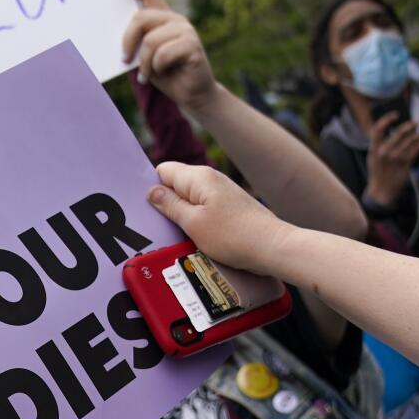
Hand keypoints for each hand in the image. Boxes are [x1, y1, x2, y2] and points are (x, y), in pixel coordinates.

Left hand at [118, 0, 219, 110]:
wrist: (192, 95)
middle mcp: (175, 20)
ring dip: (144, 64)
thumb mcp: (146, 58)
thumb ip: (138, 44)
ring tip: (147, 75)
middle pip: (140, 19)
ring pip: (150, 41)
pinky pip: (162, 54)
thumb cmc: (167, 76)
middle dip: (128, 41)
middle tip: (124, 59)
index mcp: (163, 20)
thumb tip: (120, 41)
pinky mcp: (192, 44)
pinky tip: (163, 74)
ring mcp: (186, 30)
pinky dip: (157, 69)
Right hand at [145, 162, 295, 274]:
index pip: (163, 171)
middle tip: (158, 226)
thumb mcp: (193, 223)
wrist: (273, 246)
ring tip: (179, 234)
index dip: (151, 188)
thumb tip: (151, 191)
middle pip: (176, 184)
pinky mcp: (230, 205)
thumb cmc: (234, 236)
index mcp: (198, 177)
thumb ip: (170, 205)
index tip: (145, 209)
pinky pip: (203, 207)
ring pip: (189, 197)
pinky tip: (197, 235)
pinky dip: (196, 219)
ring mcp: (222, 191)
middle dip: (165, 202)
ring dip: (181, 214)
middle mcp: (210, 178)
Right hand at [365, 114, 418, 206]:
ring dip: (417, 135)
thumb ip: (379, 144)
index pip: (378, 129)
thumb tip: (393, 129)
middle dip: (409, 126)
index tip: (395, 114)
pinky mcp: (405, 164)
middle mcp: (384, 152)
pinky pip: (415, 150)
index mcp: (374, 149)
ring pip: (410, 141)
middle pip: (398, 133)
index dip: (386, 119)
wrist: (381, 191)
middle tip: (415, 122)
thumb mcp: (373, 157)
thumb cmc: (378, 172)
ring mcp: (395, 158)